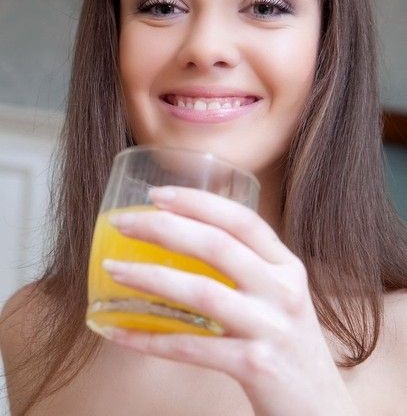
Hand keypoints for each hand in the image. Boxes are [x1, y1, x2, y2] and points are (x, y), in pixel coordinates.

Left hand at [102, 186, 357, 415]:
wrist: (319, 409)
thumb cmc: (286, 345)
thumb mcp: (278, 296)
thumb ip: (247, 268)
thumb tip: (181, 242)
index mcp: (286, 266)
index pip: (242, 220)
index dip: (198, 202)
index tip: (157, 195)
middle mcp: (283, 290)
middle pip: (218, 246)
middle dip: (165, 228)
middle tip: (124, 223)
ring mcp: (271, 328)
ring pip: (202, 291)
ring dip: (151, 277)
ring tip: (114, 270)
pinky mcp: (256, 366)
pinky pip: (192, 348)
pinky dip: (150, 339)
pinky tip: (119, 331)